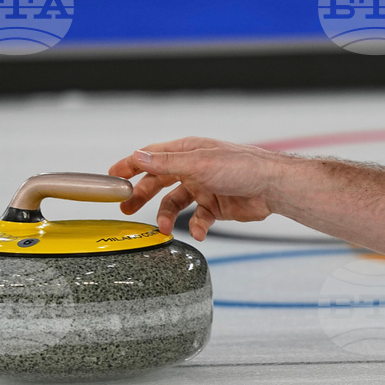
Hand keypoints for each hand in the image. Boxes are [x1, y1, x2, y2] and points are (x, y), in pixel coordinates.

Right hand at [108, 137, 279, 240]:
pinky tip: (198, 233)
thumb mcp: (199, 163)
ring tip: (160, 228)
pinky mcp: (216, 207)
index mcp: (186, 152)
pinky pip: (198, 220)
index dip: (129, 165)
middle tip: (124, 210)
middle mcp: (193, 169)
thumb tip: (137, 156)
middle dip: (140, 196)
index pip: (150, 157)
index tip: (111, 178)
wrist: (273, 187)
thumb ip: (166, 163)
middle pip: (158, 182)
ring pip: (175, 204)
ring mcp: (204, 188)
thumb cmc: (241, 167)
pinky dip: (195, 227)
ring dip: (166, 216)